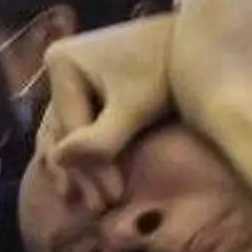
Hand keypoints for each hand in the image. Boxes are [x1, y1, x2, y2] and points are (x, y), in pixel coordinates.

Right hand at [36, 16, 174, 212]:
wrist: (194, 42)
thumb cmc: (166, 69)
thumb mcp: (135, 106)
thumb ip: (100, 138)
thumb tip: (58, 161)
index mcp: (60, 64)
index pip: (71, 129)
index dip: (89, 168)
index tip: (111, 201)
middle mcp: (57, 67)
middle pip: (65, 131)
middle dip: (82, 172)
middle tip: (97, 209)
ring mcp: (68, 76)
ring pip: (67, 131)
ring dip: (77, 167)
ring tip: (84, 202)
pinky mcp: (85, 84)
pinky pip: (76, 124)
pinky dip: (82, 151)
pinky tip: (85, 180)